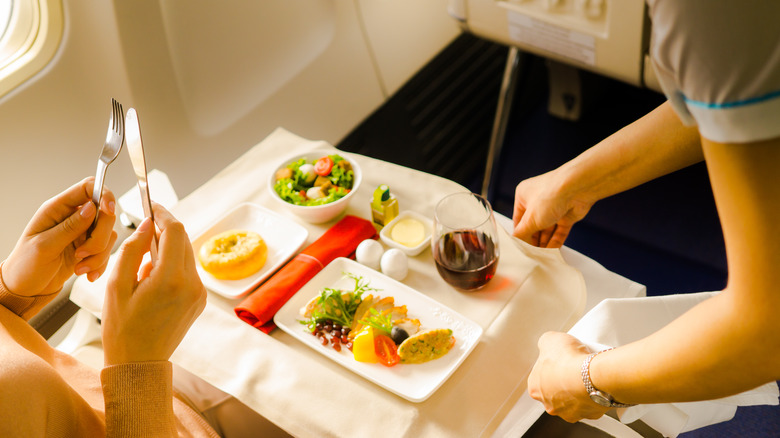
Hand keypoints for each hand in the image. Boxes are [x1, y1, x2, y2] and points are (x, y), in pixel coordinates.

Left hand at [2, 178, 116, 295]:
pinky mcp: (89, 248)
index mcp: (57, 209)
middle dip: (100, 237)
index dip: (104, 194)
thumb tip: (91, 208)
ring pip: (109, 234)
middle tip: (83, 253)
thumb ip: (69, 227)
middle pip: (105, 214)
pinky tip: (86, 273)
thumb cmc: (26, 266)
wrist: (26, 288)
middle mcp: (72, 217)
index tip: (109, 210)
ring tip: (80, 267)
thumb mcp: (44, 246)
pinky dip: (100, 264)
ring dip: (99, 255)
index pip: (88, 187)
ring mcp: (82, 233)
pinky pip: (107, 250)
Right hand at [102, 203, 206, 364]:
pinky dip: (173, 265)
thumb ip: (132, 250)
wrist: (139, 364)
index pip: (175, 231)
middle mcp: (192, 284)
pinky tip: (153, 278)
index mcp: (171, 279)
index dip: (163, 214)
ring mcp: (199, 293)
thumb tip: (145, 225)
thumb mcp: (116, 286)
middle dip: (164, 230)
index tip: (150, 205)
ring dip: (168, 248)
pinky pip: (188, 271)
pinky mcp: (200, 300)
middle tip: (143, 227)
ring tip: (142, 262)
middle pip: (183, 240)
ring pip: (186, 255)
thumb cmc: (121, 328)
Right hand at [512, 170, 591, 247]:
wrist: (578, 189)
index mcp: (524, 196)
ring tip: (541, 256)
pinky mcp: (567, 214)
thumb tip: (516, 244)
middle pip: (533, 226)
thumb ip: (521, 234)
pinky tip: (552, 252)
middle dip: (534, 240)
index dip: (520, 235)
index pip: (519, 220)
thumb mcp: (530, 219)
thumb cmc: (551, 195)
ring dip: (544, 243)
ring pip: (547, 229)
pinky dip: (555, 241)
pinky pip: (559, 231)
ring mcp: (554, 207)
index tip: (521, 248)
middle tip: (532, 254)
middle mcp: (538, 201)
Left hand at [527, 332, 608, 421]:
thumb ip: (545, 343)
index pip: (540, 377)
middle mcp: (549, 404)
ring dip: (578, 388)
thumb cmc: (567, 361)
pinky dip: (594, 394)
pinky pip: (591, 402)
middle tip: (574, 367)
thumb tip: (547, 344)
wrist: (591, 376)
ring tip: (586, 374)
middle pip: (555, 390)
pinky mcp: (589, 415)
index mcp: (535, 388)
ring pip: (573, 399)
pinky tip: (596, 383)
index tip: (561, 359)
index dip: (551, 365)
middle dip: (564, 379)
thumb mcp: (549, 339)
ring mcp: (569, 412)